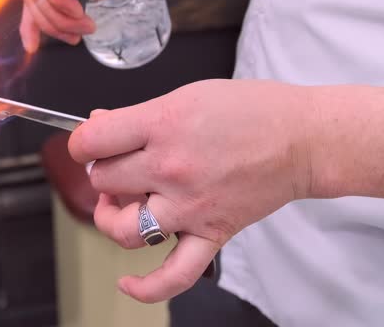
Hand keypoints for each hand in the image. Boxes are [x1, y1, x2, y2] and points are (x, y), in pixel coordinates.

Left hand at [68, 79, 315, 302]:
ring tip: (120, 202)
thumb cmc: (250, 110)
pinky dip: (146, 287)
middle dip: (104, 170)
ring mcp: (190, 206)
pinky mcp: (211, 234)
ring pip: (123, 228)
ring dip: (112, 216)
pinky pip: (174, 274)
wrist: (302, 138)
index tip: (88, 142)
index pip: (92, 141)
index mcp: (164, 125)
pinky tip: (127, 283)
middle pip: (104, 181)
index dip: (81, 141)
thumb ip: (138, 115)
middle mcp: (172, 168)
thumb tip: (97, 124)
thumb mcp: (186, 95)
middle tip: (119, 162)